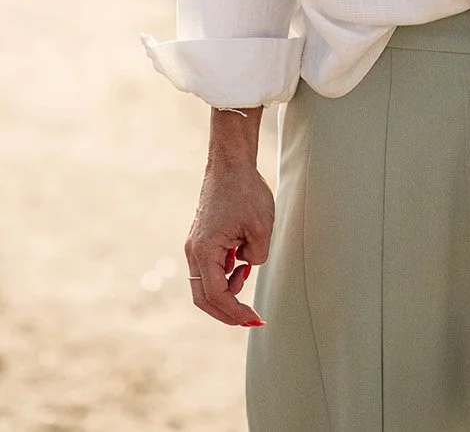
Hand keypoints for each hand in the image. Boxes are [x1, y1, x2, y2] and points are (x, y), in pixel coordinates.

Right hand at [185, 158, 274, 326]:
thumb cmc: (245, 191)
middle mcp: (194, 251)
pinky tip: (241, 263)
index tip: (254, 318)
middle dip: (227, 312)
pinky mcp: (203, 238)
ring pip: (206, 283)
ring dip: (227, 290)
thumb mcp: (261, 228)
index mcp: (205, 251)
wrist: (230, 163)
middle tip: (250, 319)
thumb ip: (257, 257)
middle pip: (205, 297)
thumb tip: (247, 265)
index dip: (235, 311)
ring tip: (246, 274)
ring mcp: (196, 245)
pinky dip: (225, 274)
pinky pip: (210, 267)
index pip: (217, 295)